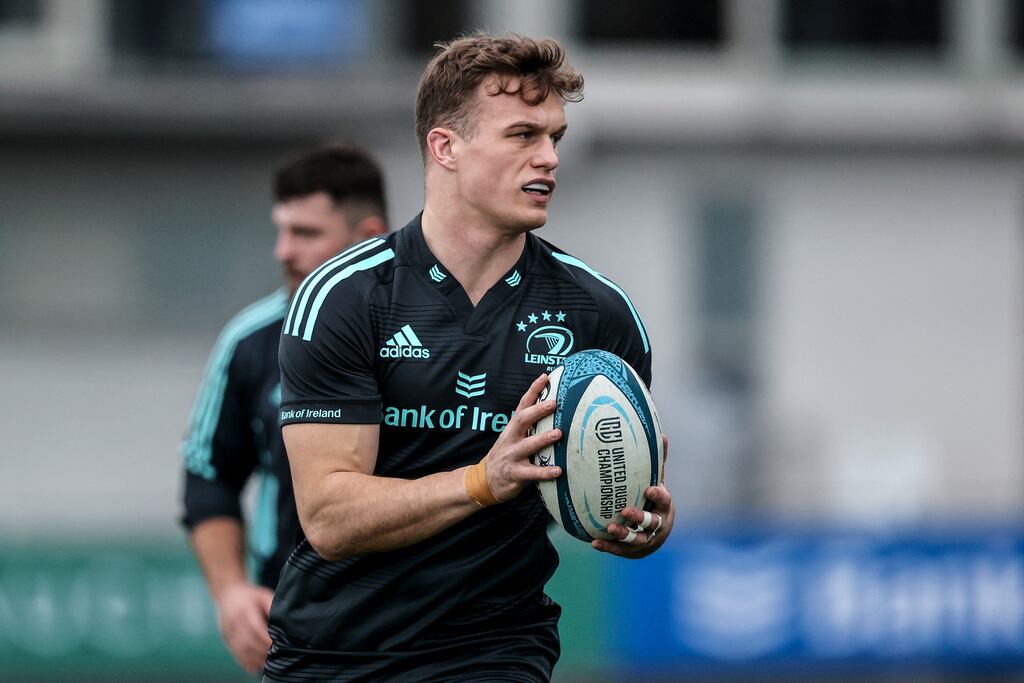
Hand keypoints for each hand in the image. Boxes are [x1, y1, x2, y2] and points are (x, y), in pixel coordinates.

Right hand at [216, 582, 273, 672]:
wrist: (227, 592)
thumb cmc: (251, 595)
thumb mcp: (263, 595)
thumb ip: (272, 605)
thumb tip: (283, 619)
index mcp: (245, 609)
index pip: (256, 627)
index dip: (265, 638)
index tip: (275, 645)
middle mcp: (235, 620)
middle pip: (248, 640)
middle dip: (261, 651)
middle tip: (273, 657)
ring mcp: (228, 629)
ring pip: (240, 648)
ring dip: (253, 659)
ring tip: (265, 664)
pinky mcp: (225, 636)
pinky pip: (234, 651)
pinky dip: (243, 661)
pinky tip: (252, 667)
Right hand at [483, 373, 562, 501]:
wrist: (485, 481)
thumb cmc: (506, 455)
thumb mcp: (512, 437)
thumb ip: (528, 427)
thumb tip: (551, 409)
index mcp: (512, 428)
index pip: (522, 405)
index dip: (533, 391)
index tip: (545, 377)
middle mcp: (511, 439)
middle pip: (522, 421)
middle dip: (537, 411)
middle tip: (553, 403)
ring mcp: (512, 456)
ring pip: (527, 446)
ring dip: (543, 439)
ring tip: (558, 433)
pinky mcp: (515, 474)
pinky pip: (531, 473)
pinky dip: (545, 472)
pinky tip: (558, 470)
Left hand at [592, 435, 673, 558]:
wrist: (655, 534)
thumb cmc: (654, 502)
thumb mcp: (658, 483)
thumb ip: (657, 464)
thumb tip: (662, 435)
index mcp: (664, 508)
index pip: (664, 502)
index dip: (658, 497)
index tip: (649, 490)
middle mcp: (657, 526)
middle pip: (651, 523)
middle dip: (638, 517)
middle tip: (624, 510)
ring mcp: (645, 540)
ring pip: (636, 540)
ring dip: (623, 534)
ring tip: (609, 527)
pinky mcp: (632, 551)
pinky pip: (619, 549)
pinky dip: (608, 546)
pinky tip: (594, 542)